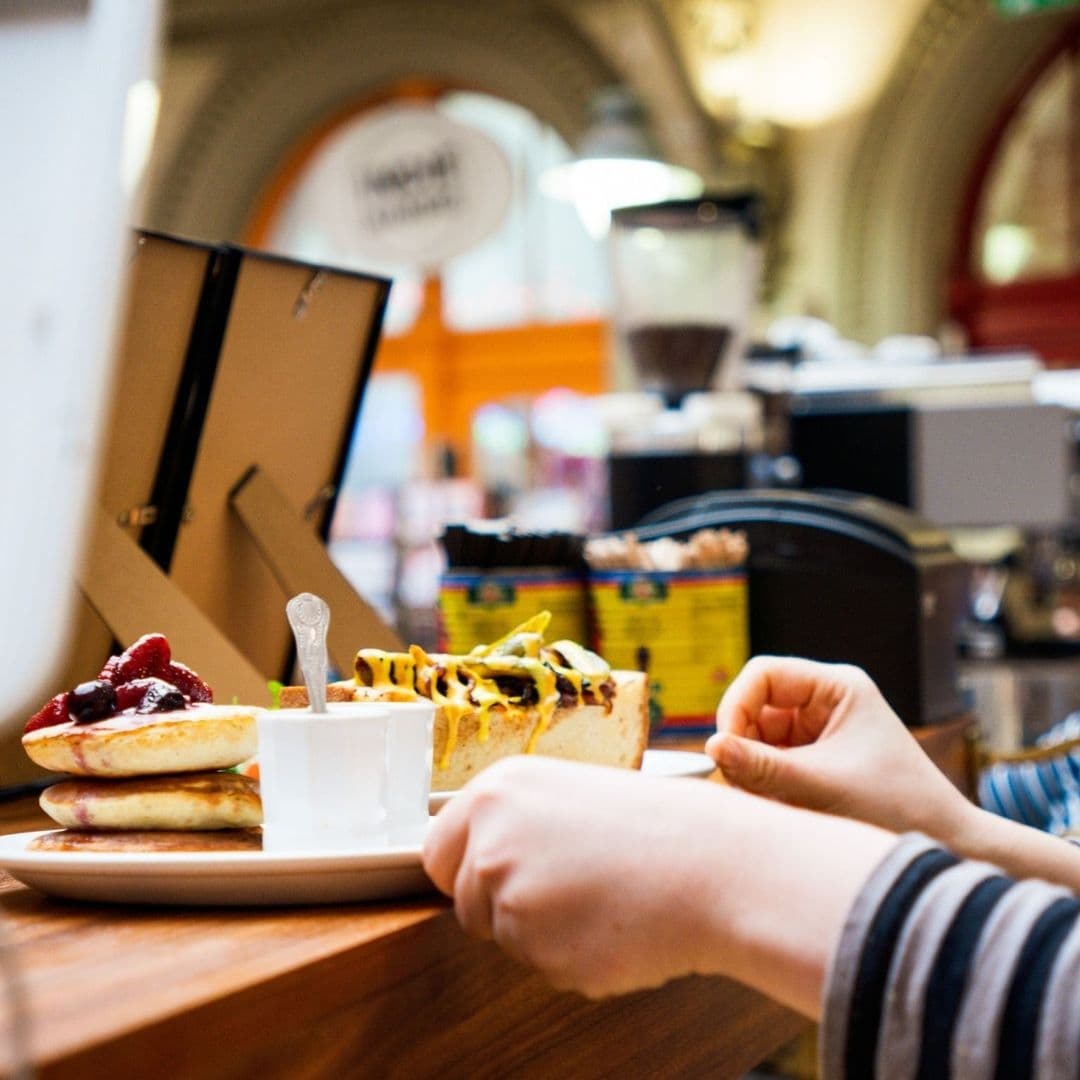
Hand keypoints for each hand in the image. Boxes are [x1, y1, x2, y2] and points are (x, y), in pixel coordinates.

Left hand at [421, 754, 893, 1014]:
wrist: (710, 862)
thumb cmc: (653, 828)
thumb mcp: (570, 799)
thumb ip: (516, 826)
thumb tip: (480, 862)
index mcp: (498, 790)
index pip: (436, 851)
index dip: (466, 871)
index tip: (496, 878)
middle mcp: (490, 837)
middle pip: (463, 900)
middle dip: (502, 907)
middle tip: (567, 889)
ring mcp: (508, 893)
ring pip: (505, 937)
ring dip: (542, 932)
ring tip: (601, 897)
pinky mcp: (536, 947)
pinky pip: (542, 966)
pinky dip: (572, 957)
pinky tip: (613, 924)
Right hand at [705, 656, 971, 840]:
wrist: (946, 844)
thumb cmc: (897, 807)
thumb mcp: (821, 786)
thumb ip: (761, 768)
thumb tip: (709, 748)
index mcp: (837, 687)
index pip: (764, 675)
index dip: (736, 705)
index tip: (725, 748)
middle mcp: (826, 702)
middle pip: (756, 706)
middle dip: (743, 744)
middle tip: (742, 783)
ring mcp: (819, 731)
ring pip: (758, 737)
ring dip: (753, 767)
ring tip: (768, 800)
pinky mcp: (815, 759)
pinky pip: (770, 761)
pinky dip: (765, 783)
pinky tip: (781, 807)